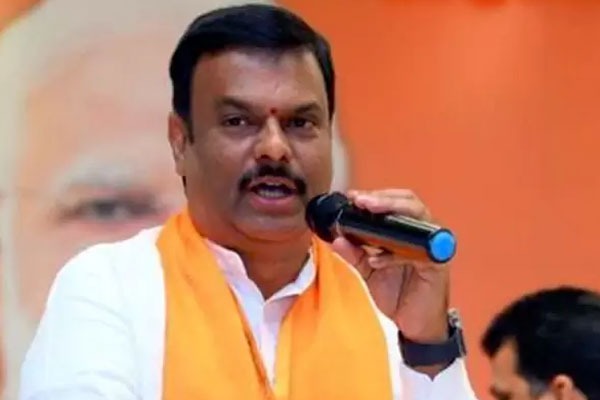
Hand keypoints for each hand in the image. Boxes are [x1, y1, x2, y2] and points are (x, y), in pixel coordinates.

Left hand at [331, 189, 449, 343]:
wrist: (415, 327)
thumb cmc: (398, 295)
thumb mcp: (368, 272)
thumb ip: (354, 255)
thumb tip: (336, 239)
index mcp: (406, 232)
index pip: (395, 202)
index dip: (375, 196)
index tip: (352, 197)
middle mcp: (422, 235)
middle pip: (409, 202)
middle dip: (383, 198)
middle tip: (360, 199)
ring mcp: (432, 247)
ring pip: (418, 217)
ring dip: (392, 210)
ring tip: (368, 210)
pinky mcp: (437, 265)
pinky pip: (418, 251)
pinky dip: (395, 254)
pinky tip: (377, 260)